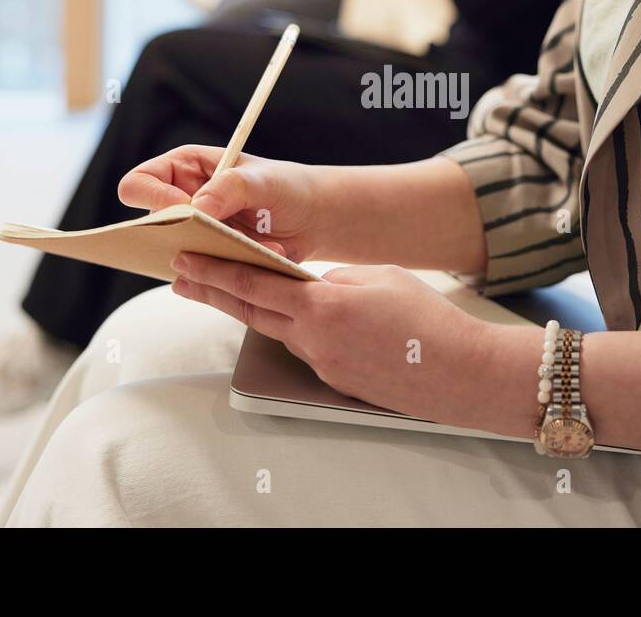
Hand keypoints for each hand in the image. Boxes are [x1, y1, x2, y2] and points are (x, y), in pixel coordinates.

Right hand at [118, 145, 326, 261]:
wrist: (313, 218)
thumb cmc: (286, 187)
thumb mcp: (263, 180)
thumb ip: (230, 187)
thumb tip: (195, 208)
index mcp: (182, 169)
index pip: (138, 184)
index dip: (155, 199)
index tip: (188, 210)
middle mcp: (180, 202)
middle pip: (149, 227)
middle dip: (183, 236)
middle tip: (220, 236)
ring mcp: (192, 235)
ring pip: (176, 256)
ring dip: (213, 257)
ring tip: (253, 244)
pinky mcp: (210, 261)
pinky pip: (203, 276)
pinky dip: (230, 272)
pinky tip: (264, 255)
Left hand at [170, 255, 514, 426]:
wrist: (458, 371)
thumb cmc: (426, 319)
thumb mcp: (378, 278)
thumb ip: (336, 279)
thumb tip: (316, 285)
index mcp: (321, 306)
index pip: (255, 283)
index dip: (216, 270)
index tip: (186, 260)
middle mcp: (313, 340)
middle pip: (250, 311)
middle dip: (213, 291)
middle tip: (181, 277)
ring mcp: (322, 364)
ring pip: (278, 330)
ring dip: (254, 310)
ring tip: (231, 291)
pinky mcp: (335, 381)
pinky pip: (306, 348)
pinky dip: (294, 330)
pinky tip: (299, 319)